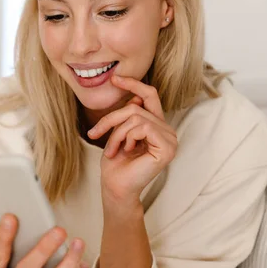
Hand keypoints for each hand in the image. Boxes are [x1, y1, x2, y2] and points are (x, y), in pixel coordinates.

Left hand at [88, 75, 177, 204]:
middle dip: (112, 119)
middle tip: (95, 133)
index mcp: (157, 126)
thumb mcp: (119, 132)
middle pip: (137, 106)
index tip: (115, 79)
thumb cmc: (115, 164)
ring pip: (136, 117)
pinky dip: (127, 137)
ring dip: (117, 132)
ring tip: (113, 149)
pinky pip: (142, 127)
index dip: (133, 84)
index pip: (150, 95)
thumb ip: (130, 115)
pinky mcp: (167, 147)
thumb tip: (136, 95)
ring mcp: (171, 139)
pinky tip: (127, 151)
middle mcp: (168, 131)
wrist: (115, 188)